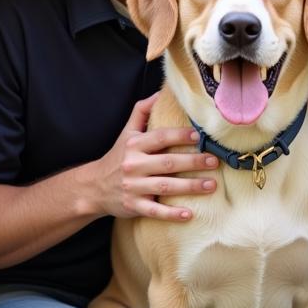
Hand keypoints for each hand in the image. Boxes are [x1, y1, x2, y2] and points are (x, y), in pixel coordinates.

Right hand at [96, 94, 218, 220]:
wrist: (93, 187)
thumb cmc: (117, 157)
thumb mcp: (126, 133)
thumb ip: (141, 112)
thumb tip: (160, 93)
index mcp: (134, 145)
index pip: (160, 137)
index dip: (179, 136)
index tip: (199, 136)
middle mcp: (134, 165)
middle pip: (168, 162)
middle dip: (193, 161)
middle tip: (214, 161)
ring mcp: (133, 187)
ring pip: (165, 186)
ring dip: (190, 186)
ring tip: (212, 185)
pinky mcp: (133, 206)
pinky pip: (154, 210)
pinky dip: (171, 214)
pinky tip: (189, 214)